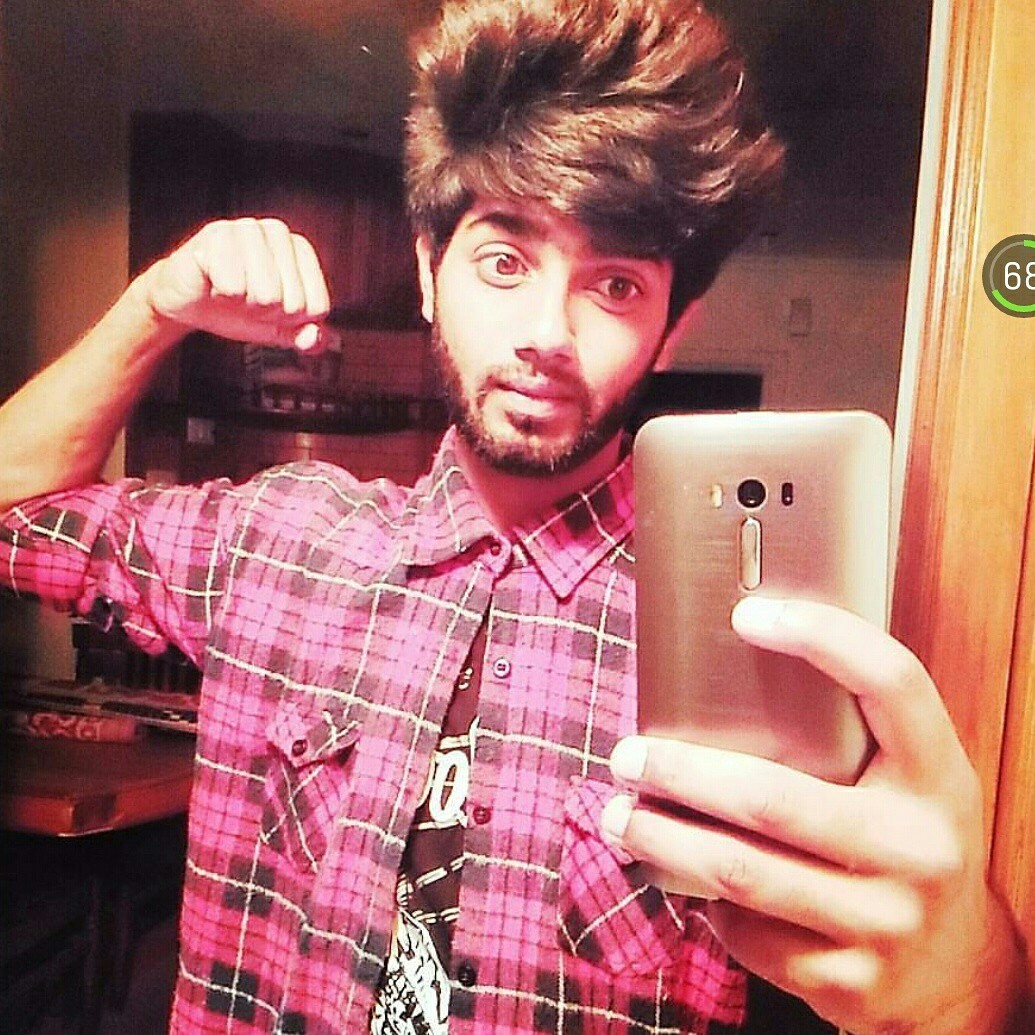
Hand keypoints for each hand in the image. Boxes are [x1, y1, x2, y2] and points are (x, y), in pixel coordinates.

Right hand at [135, 217, 335, 350]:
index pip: (316, 306)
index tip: (271, 309)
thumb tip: (317, 339)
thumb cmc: (234, 308)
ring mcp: (247, 229)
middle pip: (293, 303)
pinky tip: (214, 283)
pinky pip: (235, 287)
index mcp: (300, 249)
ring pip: (267, 295)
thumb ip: (305, 336)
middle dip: (267, 314)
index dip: (291, 320)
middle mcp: (278, 232)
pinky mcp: (217, 235)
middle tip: (245, 301)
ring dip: (244, 305)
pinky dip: (222, 295)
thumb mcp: (278, 328)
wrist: (187, 302)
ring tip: (231, 291)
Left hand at [604, 598, 1024, 1033]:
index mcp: (937, 776)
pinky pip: (747, 931)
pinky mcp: (847, 979)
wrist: (956, 972)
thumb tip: (730, 664)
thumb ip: (850, 734)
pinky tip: (679, 876)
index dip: (823, 637)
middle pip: (773, 799)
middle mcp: (918, 848)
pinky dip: (701, 898)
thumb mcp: (908, 783)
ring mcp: (884, 921)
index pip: (892, 683)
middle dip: (681, 772)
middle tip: (628, 756)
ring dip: (661, 838)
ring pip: (741, 871)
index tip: (747, 614)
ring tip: (618, 815)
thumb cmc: (905, 846)